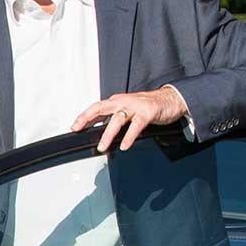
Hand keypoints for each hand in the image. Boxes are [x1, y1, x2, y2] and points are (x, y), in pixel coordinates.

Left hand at [72, 86, 188, 151]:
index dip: (84, 116)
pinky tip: (124, 145)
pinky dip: (129, 136)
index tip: (74, 127)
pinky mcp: (148, 112)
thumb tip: (97, 130)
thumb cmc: (148, 106)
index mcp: (117, 101)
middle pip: (101, 108)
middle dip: (87, 118)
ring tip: (102, 147)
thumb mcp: (127, 110)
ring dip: (108, 134)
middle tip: (78, 129)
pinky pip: (136, 125)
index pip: (96, 107)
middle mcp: (124, 102)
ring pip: (117, 119)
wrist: (172, 99)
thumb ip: (113, 118)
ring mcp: (136, 106)